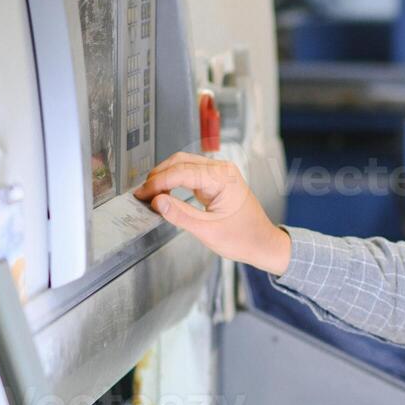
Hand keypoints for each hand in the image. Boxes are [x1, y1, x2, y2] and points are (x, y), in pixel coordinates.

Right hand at [132, 152, 291, 275]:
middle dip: (158, 176)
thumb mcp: (207, 231)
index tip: (142, 194)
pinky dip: (173, 181)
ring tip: (149, 195)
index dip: (158, 182)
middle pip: (180, 162)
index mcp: (223, 177)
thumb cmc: (243, 238)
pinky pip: (189, 174)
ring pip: (183, 165)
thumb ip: (180, 214)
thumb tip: (156, 201)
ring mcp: (219, 173)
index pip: (182, 172)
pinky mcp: (214, 181)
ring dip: (164, 177)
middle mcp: (222, 170)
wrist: (262, 243)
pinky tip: (163, 193)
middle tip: (142, 194)